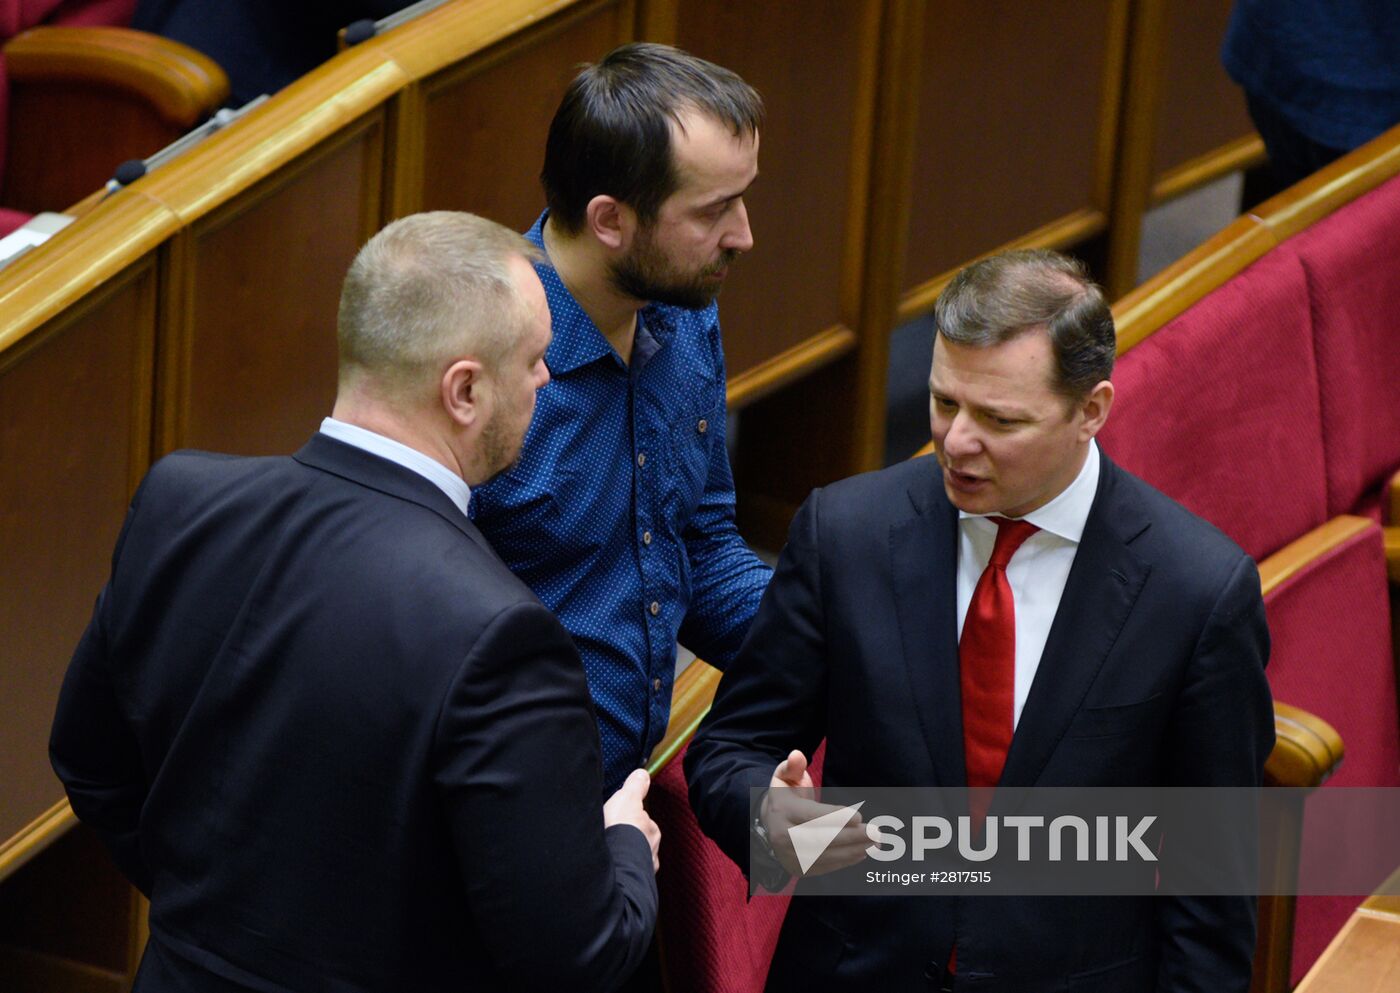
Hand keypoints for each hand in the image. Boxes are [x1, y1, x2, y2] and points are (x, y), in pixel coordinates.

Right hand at [603, 768, 660, 872]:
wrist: (615, 863)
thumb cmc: (621, 830)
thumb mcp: (627, 799)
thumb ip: (636, 786)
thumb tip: (643, 774)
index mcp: (651, 831)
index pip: (642, 822)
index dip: (629, 819)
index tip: (618, 819)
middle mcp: (651, 852)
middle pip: (639, 842)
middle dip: (628, 841)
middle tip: (611, 837)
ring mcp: (641, 870)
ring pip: (632, 860)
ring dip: (622, 858)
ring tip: (608, 855)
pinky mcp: (629, 883)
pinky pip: (623, 875)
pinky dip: (617, 872)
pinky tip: (607, 870)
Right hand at [760, 750, 867, 876]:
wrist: (769, 824)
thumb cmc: (786, 795)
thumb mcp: (785, 776)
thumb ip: (793, 766)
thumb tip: (797, 755)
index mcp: (782, 811)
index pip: (811, 816)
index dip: (836, 818)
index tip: (859, 817)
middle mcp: (783, 837)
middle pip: (821, 839)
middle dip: (851, 837)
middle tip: (875, 832)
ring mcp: (790, 856)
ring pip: (826, 856)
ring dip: (853, 850)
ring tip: (875, 843)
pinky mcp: (799, 869)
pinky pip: (826, 867)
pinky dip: (846, 861)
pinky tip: (862, 852)